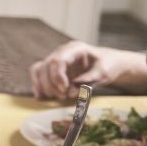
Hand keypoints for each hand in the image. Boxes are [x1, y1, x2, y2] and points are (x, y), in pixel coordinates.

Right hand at [28, 41, 146, 98]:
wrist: (109, 63)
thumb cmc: (107, 65)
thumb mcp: (103, 72)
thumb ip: (89, 79)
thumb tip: (72, 89)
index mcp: (75, 48)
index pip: (58, 60)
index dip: (57, 76)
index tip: (64, 90)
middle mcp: (62, 51)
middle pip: (46, 66)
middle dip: (51, 84)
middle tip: (63, 96)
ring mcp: (55, 58)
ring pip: (39, 70)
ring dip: (44, 86)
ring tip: (57, 97)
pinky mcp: (52, 67)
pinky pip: (38, 73)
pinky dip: (37, 84)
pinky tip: (40, 96)